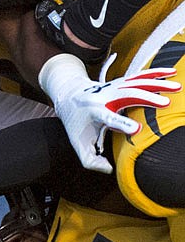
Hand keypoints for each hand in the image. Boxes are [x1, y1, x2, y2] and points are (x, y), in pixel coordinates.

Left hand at [39, 52, 180, 172]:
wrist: (67, 93)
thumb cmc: (75, 123)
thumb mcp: (77, 145)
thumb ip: (91, 162)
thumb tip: (110, 169)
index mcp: (94, 111)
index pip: (108, 117)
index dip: (121, 123)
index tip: (136, 128)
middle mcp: (103, 95)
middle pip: (126, 94)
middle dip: (146, 97)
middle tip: (166, 102)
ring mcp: (112, 87)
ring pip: (135, 82)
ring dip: (156, 82)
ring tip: (177, 85)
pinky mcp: (120, 83)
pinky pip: (139, 77)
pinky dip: (154, 73)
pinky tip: (170, 72)